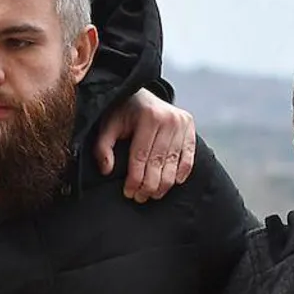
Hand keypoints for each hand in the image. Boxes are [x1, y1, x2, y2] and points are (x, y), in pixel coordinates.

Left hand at [94, 88, 196, 202]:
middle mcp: (169, 120)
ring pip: (173, 164)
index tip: (129, 193)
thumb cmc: (123, 111)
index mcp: (149, 117)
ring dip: (163, 184)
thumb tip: (106, 169)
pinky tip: (172, 183)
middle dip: (149, 185)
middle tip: (140, 198)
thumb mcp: (108, 125)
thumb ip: (103, 147)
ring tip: (152, 195)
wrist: (141, 95)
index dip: (135, 179)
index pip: (141, 156)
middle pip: (159, 163)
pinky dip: (181, 173)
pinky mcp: (190, 128)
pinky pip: (188, 157)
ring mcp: (182, 124)